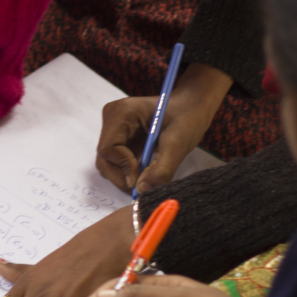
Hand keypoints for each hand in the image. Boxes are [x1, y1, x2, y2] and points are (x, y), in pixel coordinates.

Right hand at [95, 63, 231, 193]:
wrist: (191, 107)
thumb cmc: (187, 118)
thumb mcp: (179, 144)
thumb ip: (161, 169)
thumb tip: (142, 190)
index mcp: (124, 112)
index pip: (109, 148)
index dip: (123, 167)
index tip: (141, 179)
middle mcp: (112, 116)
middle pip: (104, 156)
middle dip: (121, 175)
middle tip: (142, 186)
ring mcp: (113, 124)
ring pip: (108, 160)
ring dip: (124, 173)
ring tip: (145, 176)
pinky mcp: (117, 133)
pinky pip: (115, 158)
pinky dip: (127, 168)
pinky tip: (143, 169)